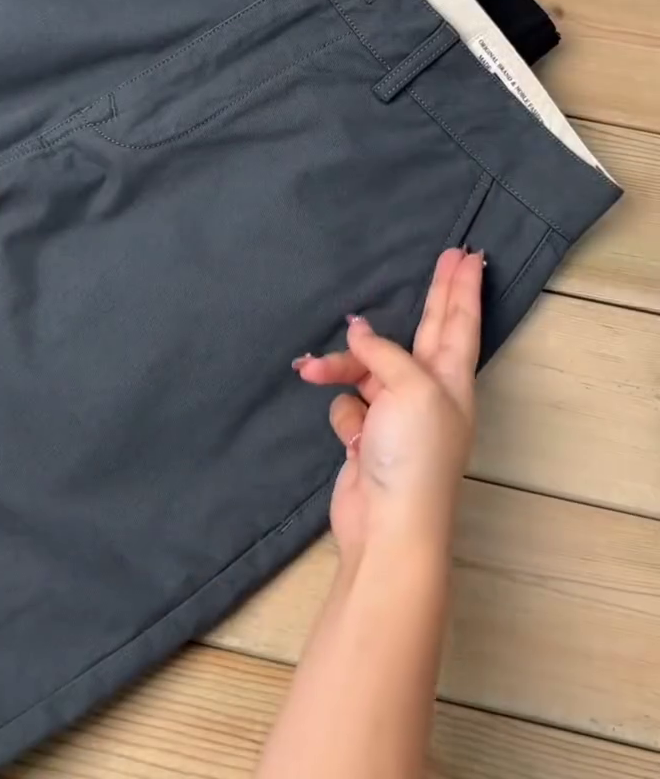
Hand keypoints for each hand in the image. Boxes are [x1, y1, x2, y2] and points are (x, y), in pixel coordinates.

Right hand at [293, 248, 482, 565]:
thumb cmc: (414, 454)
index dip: (462, 288)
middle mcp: (429, 392)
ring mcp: (397, 415)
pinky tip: (347, 434)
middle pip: (430, 330)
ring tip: (311, 369)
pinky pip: (348, 405)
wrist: (388, 526)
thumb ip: (385, 353)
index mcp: (452, 379)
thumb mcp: (410, 388)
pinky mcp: (367, 437)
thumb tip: (359, 334)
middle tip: (447, 256)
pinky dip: (342, 413)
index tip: (470, 255)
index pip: (460, 321)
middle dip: (435, 294)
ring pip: (368, 368)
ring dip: (340, 366)